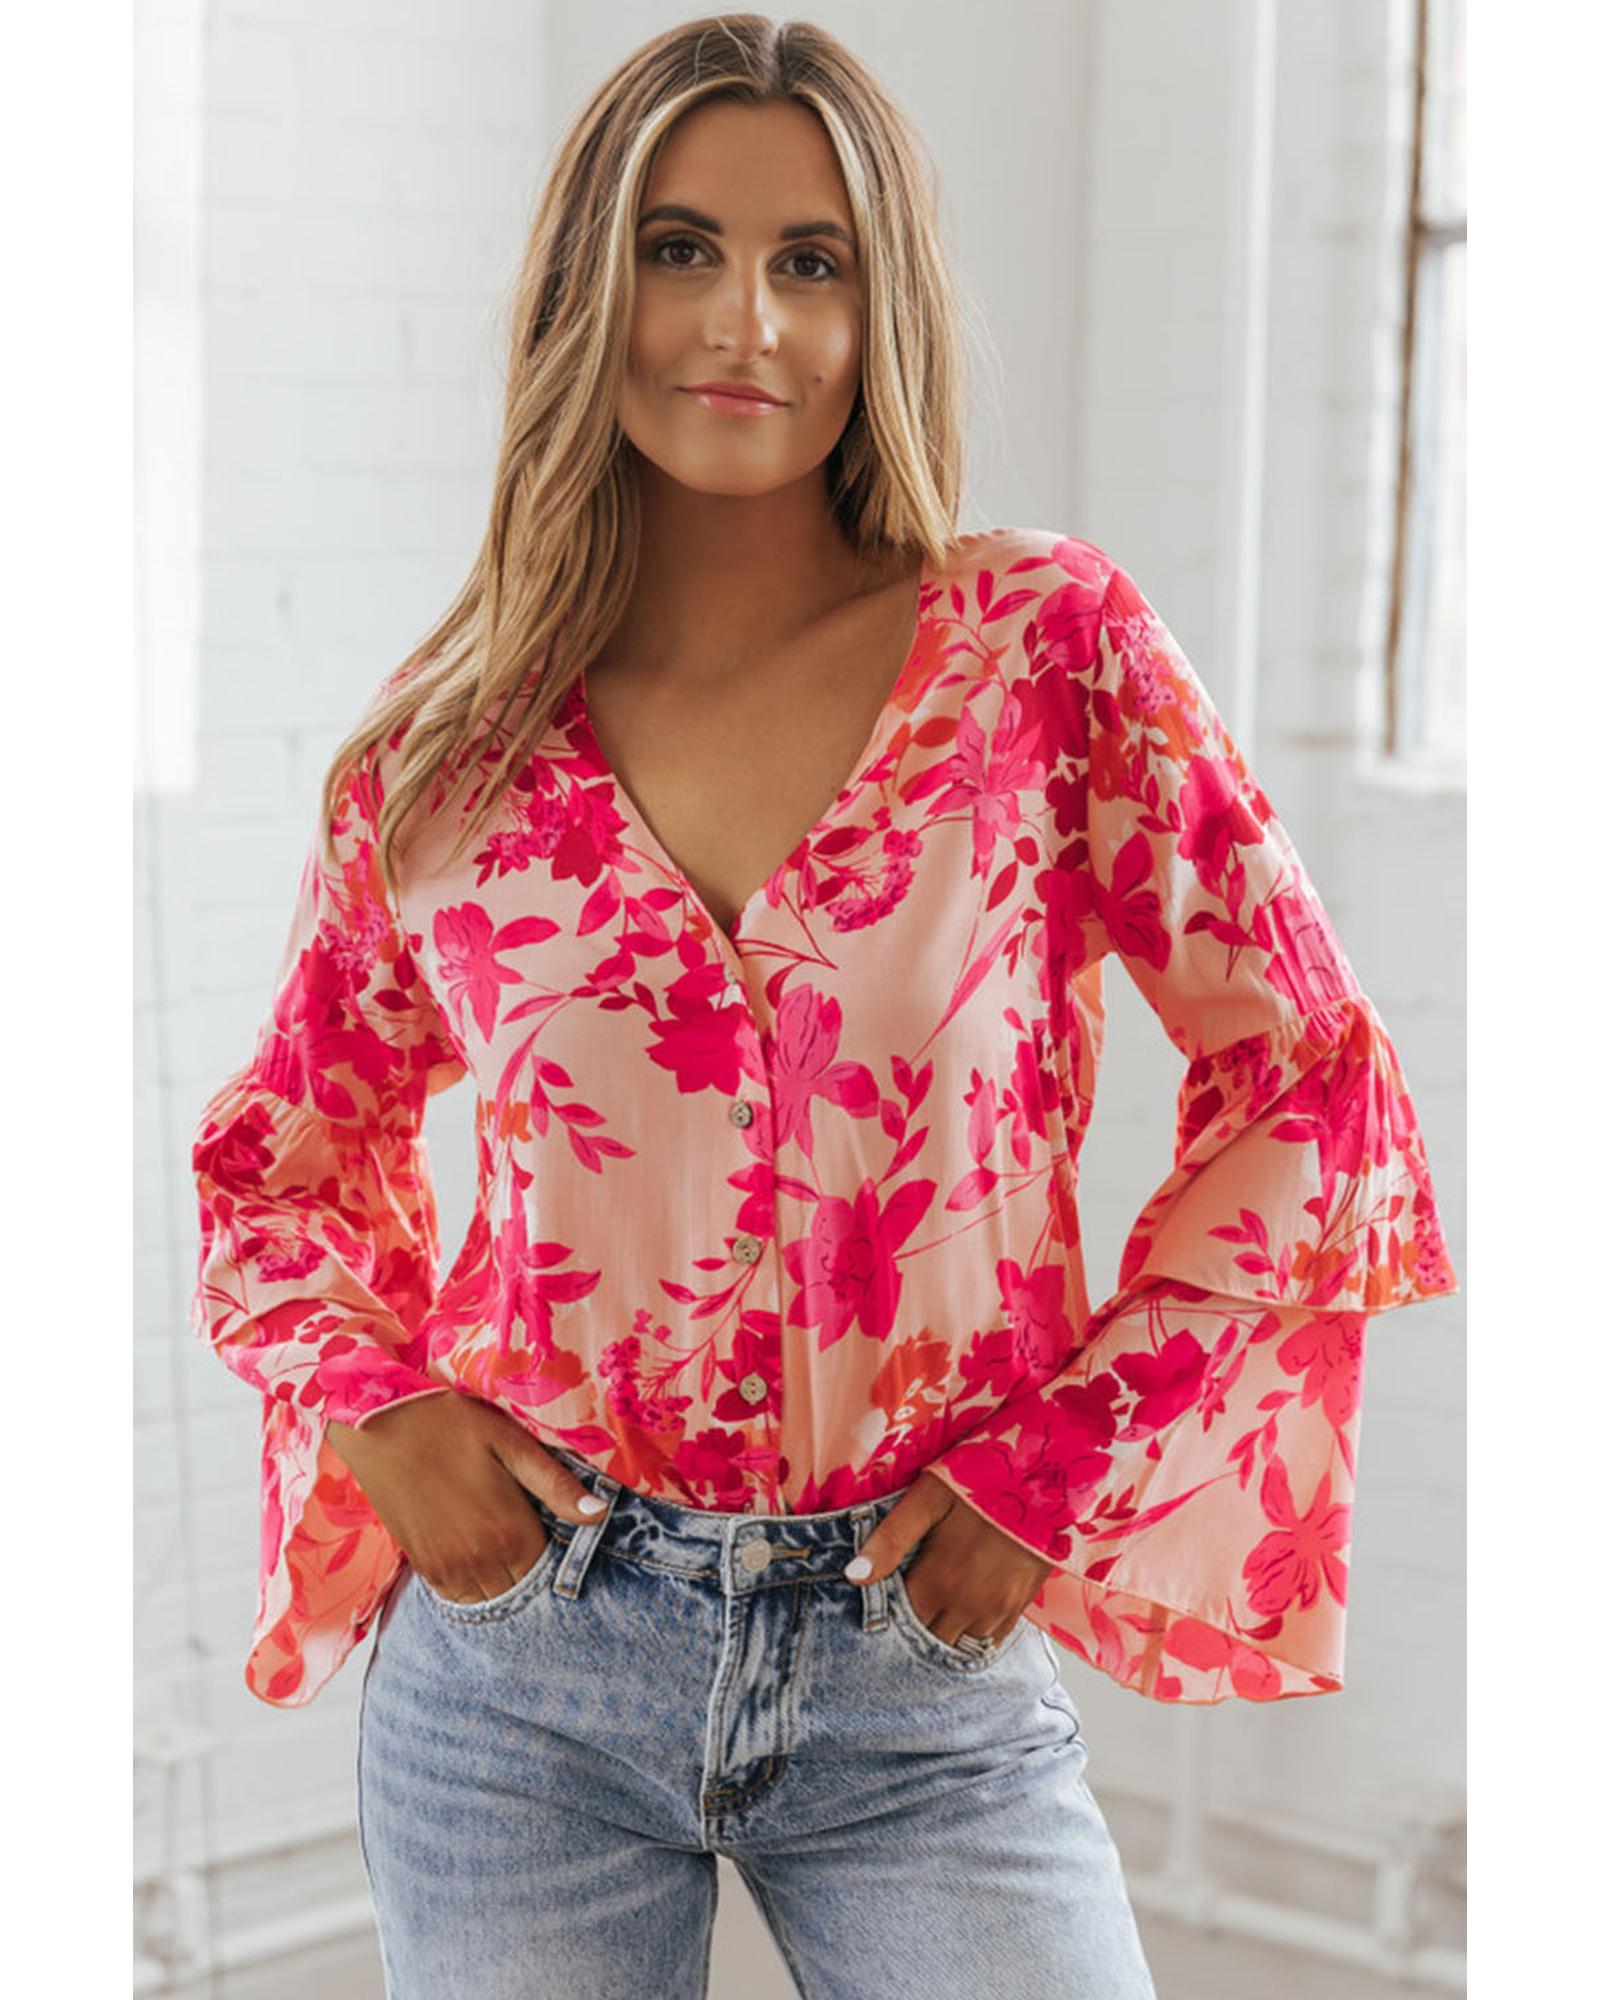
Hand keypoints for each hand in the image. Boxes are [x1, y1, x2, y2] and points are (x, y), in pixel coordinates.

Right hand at [326, 1392, 607, 1603]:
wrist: (379, 1423)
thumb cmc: (450, 1423)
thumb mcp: (510, 1442)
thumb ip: (554, 1484)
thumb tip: (600, 1513)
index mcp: (509, 1530)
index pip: (549, 1572)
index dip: (560, 1560)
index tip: (561, 1540)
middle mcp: (479, 1559)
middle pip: (520, 1592)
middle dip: (534, 1578)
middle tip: (537, 1546)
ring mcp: (447, 1567)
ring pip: (489, 1601)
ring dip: (505, 1586)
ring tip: (511, 1556)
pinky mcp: (421, 1564)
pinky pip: (457, 1597)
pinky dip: (475, 1589)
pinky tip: (482, 1562)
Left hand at [845, 1471, 1056, 1646]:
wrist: (1045, 1481)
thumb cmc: (981, 1482)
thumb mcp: (928, 1499)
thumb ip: (890, 1539)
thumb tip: (852, 1575)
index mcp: (937, 1582)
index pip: (902, 1623)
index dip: (888, 1619)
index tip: (880, 1605)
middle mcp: (965, 1607)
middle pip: (929, 1640)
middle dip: (914, 1631)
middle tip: (905, 1611)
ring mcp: (996, 1611)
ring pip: (959, 1647)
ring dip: (943, 1637)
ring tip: (931, 1616)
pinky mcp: (1019, 1607)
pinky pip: (990, 1642)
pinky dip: (972, 1638)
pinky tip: (962, 1620)